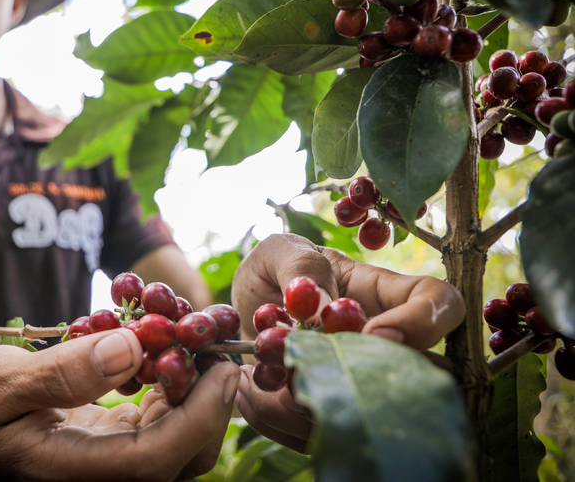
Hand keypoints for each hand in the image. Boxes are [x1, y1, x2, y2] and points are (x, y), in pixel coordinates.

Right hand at [0, 328, 239, 480]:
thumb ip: (63, 372)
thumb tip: (130, 348)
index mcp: (71, 469)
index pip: (155, 460)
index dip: (200, 417)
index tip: (222, 368)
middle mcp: (100, 477)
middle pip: (183, 458)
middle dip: (213, 403)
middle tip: (218, 344)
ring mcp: (113, 463)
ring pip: (182, 443)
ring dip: (200, 391)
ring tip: (196, 339)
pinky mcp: (119, 444)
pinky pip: (165, 424)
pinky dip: (179, 387)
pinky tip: (168, 351)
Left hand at [230, 233, 463, 451]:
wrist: (244, 311)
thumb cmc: (275, 271)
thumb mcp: (280, 251)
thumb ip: (302, 267)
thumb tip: (323, 305)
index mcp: (384, 295)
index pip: (442, 303)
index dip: (424, 323)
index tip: (376, 332)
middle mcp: (385, 345)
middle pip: (414, 378)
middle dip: (350, 378)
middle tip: (293, 365)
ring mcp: (361, 384)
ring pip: (358, 415)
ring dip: (298, 400)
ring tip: (257, 370)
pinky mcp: (329, 416)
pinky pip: (312, 435)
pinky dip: (271, 415)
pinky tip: (247, 385)